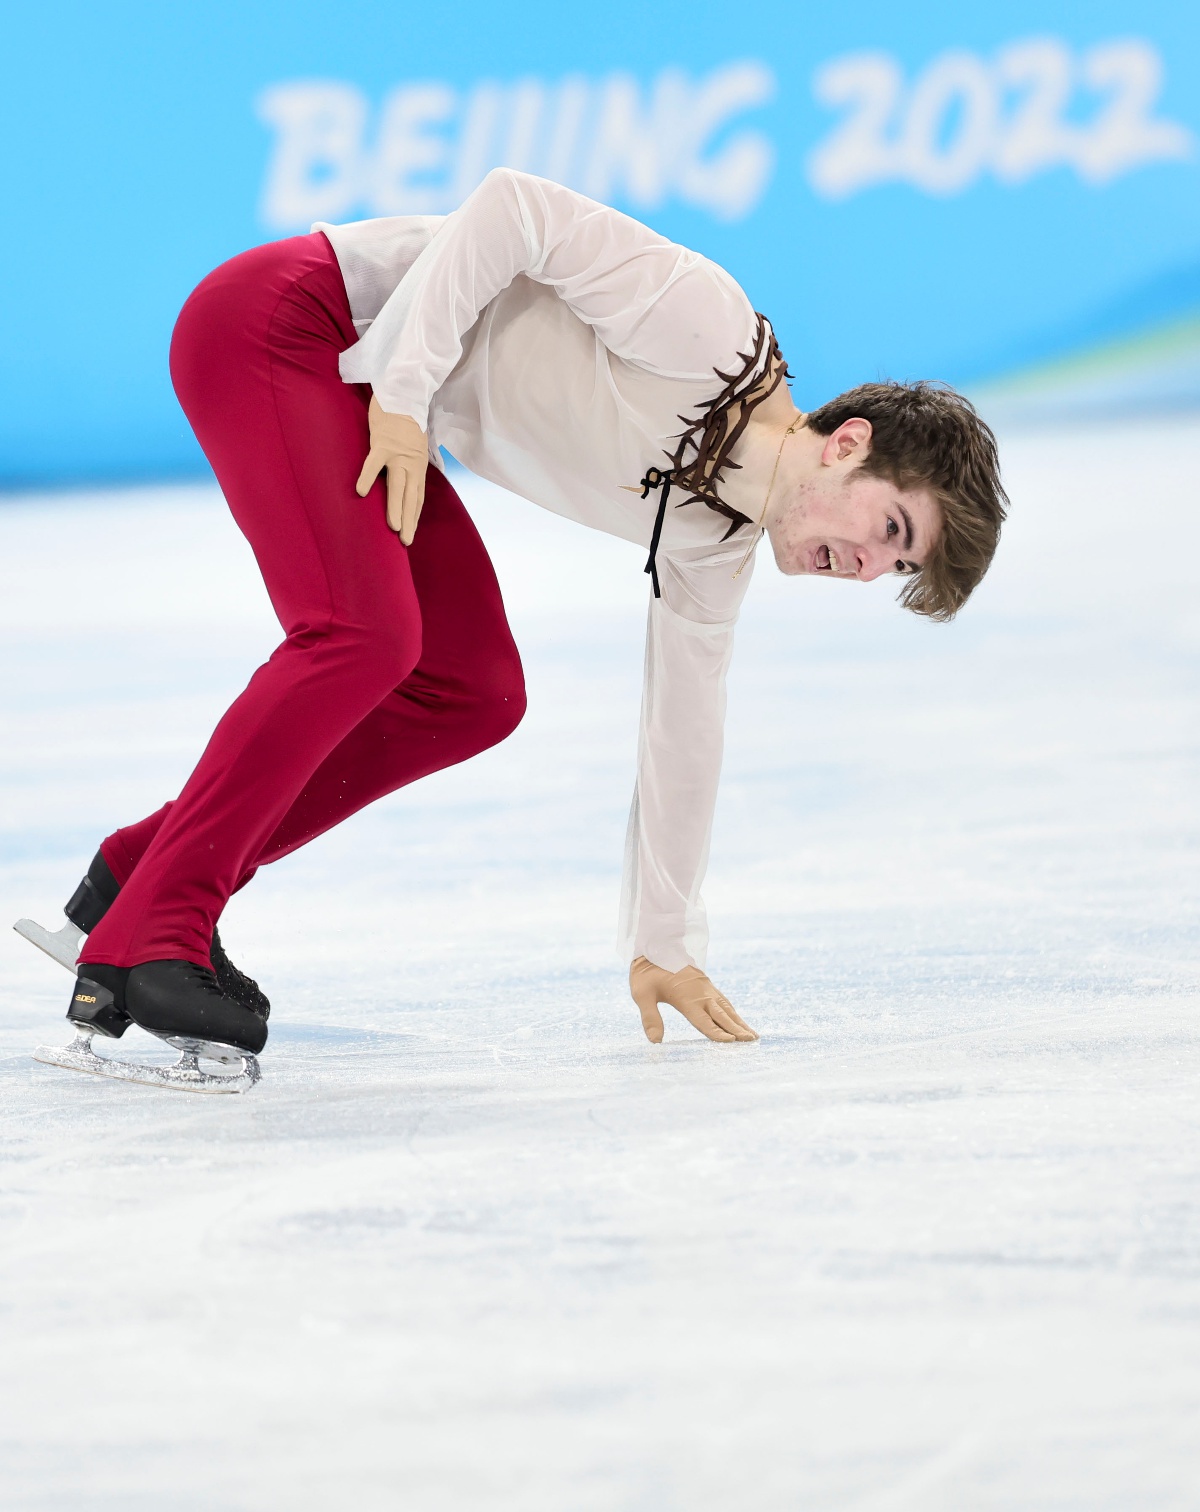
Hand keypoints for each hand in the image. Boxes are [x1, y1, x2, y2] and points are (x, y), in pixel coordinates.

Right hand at [355, 397, 428, 543]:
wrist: (403, 391)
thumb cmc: (404, 419)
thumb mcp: (412, 444)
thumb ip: (408, 461)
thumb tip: (400, 477)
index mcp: (418, 464)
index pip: (417, 495)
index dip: (414, 515)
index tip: (410, 532)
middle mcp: (411, 462)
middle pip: (411, 496)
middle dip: (409, 520)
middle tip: (405, 540)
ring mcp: (398, 453)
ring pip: (398, 485)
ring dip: (396, 507)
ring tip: (393, 527)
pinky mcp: (383, 442)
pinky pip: (374, 463)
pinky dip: (368, 477)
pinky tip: (361, 492)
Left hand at [629, 956, 758, 1043]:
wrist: (655, 945)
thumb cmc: (646, 972)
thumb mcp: (641, 994)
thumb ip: (650, 1017)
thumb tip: (655, 1042)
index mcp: (686, 998)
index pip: (704, 1020)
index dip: (717, 1032)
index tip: (731, 1042)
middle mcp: (700, 993)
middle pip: (721, 1015)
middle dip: (736, 1029)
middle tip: (752, 1041)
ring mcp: (706, 988)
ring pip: (726, 1008)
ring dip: (739, 1021)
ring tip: (752, 1035)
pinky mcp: (706, 984)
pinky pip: (723, 1001)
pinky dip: (733, 1012)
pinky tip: (737, 1019)